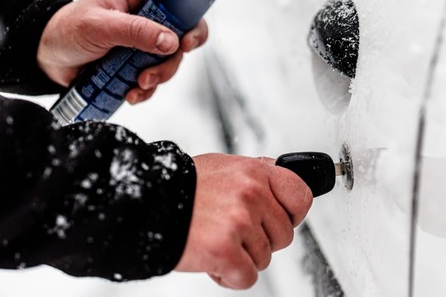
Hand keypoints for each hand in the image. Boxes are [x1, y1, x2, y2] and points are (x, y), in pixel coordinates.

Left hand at [37, 0, 208, 103]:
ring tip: (140, 82)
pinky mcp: (136, 66)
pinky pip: (156, 78)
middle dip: (192, 35)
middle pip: (185, 19)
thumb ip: (135, 32)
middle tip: (183, 47)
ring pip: (172, 55)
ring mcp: (143, 42)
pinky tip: (130, 93)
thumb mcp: (99, 27)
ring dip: (163, 71)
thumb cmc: (66, 30)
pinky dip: (147, 89)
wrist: (46, 60)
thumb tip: (170, 41)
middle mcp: (145, 16)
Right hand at [175, 154, 312, 288]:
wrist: (144, 203)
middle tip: (231, 233)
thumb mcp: (223, 167)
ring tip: (214, 240)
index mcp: (254, 171)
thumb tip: (280, 183)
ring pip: (264, 259)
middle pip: (283, 235)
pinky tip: (211, 260)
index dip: (292, 215)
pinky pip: (247, 277)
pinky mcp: (225, 249)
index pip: (301, 195)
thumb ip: (254, 176)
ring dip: (240, 258)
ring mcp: (239, 221)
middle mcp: (251, 193)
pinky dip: (229, 276)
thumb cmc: (181, 187)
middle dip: (259, 241)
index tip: (279, 220)